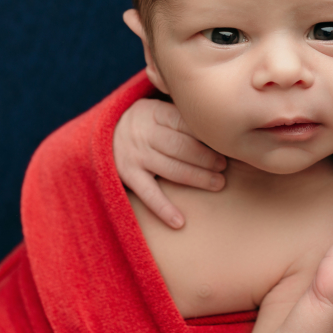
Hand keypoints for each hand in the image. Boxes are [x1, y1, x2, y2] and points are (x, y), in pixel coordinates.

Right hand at [113, 98, 226, 228]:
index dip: (207, 135)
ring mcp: (135, 156)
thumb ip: (183, 115)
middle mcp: (143, 133)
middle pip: (181, 146)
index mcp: (154, 112)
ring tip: (218, 183)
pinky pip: (148, 194)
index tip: (225, 143)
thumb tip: (223, 125)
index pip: (185, 122)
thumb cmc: (147, 123)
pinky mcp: (128, 176)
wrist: (107, 135)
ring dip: (197, 178)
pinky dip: (164, 209)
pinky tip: (180, 222)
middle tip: (224, 166)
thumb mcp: (159, 110)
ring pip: (171, 169)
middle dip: (207, 157)